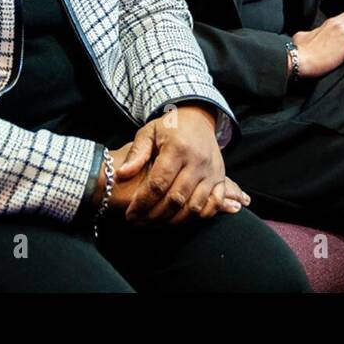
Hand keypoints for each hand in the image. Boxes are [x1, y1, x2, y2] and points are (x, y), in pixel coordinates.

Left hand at [116, 105, 239, 224]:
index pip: (159, 183)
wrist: (198, 119)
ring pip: (194, 206)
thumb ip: (136, 153)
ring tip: (155, 224)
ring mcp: (212, 171)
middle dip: (154, 215)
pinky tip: (180, 220)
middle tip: (139, 222)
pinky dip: (198, 217)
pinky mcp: (221, 178)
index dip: (143, 202)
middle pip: (176, 198)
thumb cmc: (170, 127)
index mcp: (178, 148)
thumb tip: (122, 174)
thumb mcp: (149, 132)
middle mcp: (198, 161)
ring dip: (173, 221)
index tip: (130, 214)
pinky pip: (213, 205)